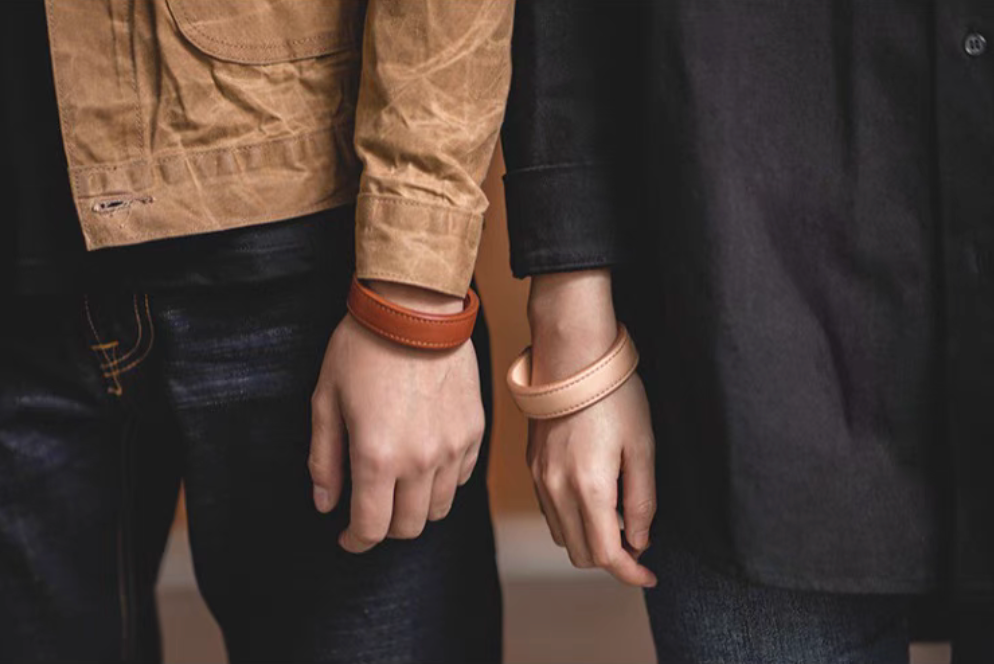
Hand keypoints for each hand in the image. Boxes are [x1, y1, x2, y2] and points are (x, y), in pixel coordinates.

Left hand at [309, 280, 484, 552]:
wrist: (415, 308)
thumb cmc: (362, 347)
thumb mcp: (325, 399)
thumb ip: (324, 458)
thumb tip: (325, 504)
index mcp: (377, 456)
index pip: (371, 528)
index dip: (355, 541)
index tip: (347, 537)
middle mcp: (420, 460)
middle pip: (408, 527)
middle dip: (384, 528)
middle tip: (370, 510)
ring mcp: (452, 446)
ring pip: (438, 508)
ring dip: (415, 508)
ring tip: (397, 487)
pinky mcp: (473, 430)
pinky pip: (462, 477)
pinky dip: (442, 482)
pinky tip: (424, 462)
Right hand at [527, 271, 656, 586]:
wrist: (572, 355)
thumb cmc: (614, 395)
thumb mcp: (643, 446)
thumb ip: (642, 499)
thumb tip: (640, 540)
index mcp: (589, 488)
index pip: (605, 555)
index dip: (630, 573)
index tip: (649, 575)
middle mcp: (557, 489)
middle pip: (580, 554)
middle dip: (610, 558)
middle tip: (638, 540)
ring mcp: (540, 478)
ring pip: (561, 535)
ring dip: (589, 539)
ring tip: (618, 517)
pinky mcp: (532, 465)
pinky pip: (549, 511)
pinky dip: (571, 519)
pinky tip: (593, 498)